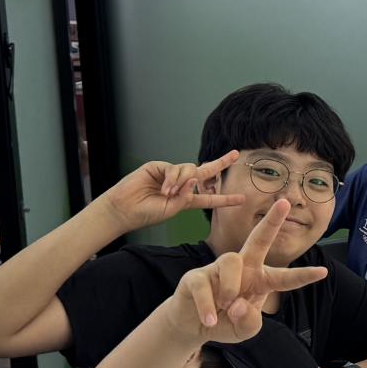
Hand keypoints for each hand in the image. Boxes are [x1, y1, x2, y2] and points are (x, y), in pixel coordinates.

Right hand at [102, 151, 248, 231]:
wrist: (124, 209)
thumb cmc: (146, 213)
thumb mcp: (172, 209)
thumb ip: (186, 198)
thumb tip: (194, 180)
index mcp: (185, 199)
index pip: (208, 198)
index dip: (225, 199)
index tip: (242, 199)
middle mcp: (180, 185)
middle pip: (204, 172)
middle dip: (220, 163)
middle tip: (235, 155)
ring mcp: (169, 175)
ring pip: (188, 170)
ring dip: (182, 182)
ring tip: (168, 193)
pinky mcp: (158, 167)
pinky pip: (174, 168)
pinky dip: (173, 178)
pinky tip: (164, 188)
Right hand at [173, 200, 328, 344]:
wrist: (193, 328)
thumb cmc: (226, 322)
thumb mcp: (245, 329)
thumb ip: (250, 321)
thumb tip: (238, 305)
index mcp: (260, 279)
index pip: (284, 277)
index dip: (302, 275)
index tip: (323, 272)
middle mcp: (242, 268)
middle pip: (259, 239)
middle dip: (272, 221)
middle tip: (286, 203)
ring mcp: (218, 269)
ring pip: (231, 260)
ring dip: (230, 287)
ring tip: (226, 306)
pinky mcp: (196, 276)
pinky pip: (204, 285)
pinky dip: (208, 306)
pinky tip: (210, 320)